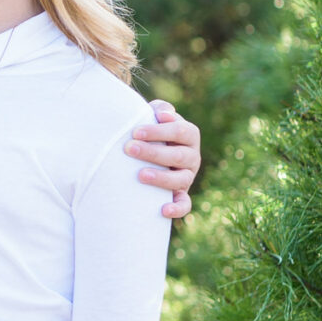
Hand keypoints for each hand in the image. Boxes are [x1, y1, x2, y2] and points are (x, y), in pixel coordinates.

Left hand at [125, 100, 200, 218]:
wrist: (148, 155)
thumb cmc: (150, 132)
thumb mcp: (155, 118)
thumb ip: (159, 110)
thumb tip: (163, 113)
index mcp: (189, 135)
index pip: (180, 131)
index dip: (159, 131)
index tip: (135, 131)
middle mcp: (192, 156)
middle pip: (179, 155)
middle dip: (153, 152)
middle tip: (129, 148)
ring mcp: (188, 177)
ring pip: (181, 179)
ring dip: (161, 178)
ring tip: (140, 175)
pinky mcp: (182, 195)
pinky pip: (185, 204)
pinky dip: (177, 209)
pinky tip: (163, 209)